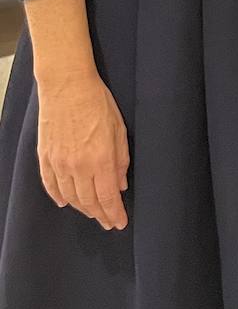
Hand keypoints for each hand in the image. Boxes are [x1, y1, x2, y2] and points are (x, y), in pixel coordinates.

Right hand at [37, 71, 129, 230]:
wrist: (67, 86)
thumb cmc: (98, 102)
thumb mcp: (119, 129)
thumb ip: (121, 160)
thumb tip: (120, 185)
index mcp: (101, 159)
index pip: (108, 197)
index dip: (114, 213)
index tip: (119, 223)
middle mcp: (78, 166)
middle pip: (89, 202)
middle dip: (100, 215)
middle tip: (107, 222)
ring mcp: (59, 163)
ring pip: (70, 197)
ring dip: (82, 208)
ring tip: (92, 213)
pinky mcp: (45, 157)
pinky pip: (51, 185)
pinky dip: (59, 196)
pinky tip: (65, 203)